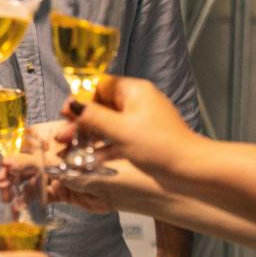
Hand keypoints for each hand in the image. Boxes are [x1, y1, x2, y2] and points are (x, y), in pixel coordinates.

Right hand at [63, 77, 200, 176]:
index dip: (80, 98)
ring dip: (88, 135)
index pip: (100, 86)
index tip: (66, 113)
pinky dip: (101, 147)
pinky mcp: (142, 140)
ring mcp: (140, 122)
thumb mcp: (120, 130)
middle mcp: (137, 103)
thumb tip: (71, 103)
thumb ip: (93, 116)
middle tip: (63, 136)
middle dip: (81, 121)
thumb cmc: (159, 146)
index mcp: (134, 92)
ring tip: (70, 149)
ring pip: (106, 124)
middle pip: (101, 106)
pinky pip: (115, 138)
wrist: (192, 171)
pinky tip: (87, 159)